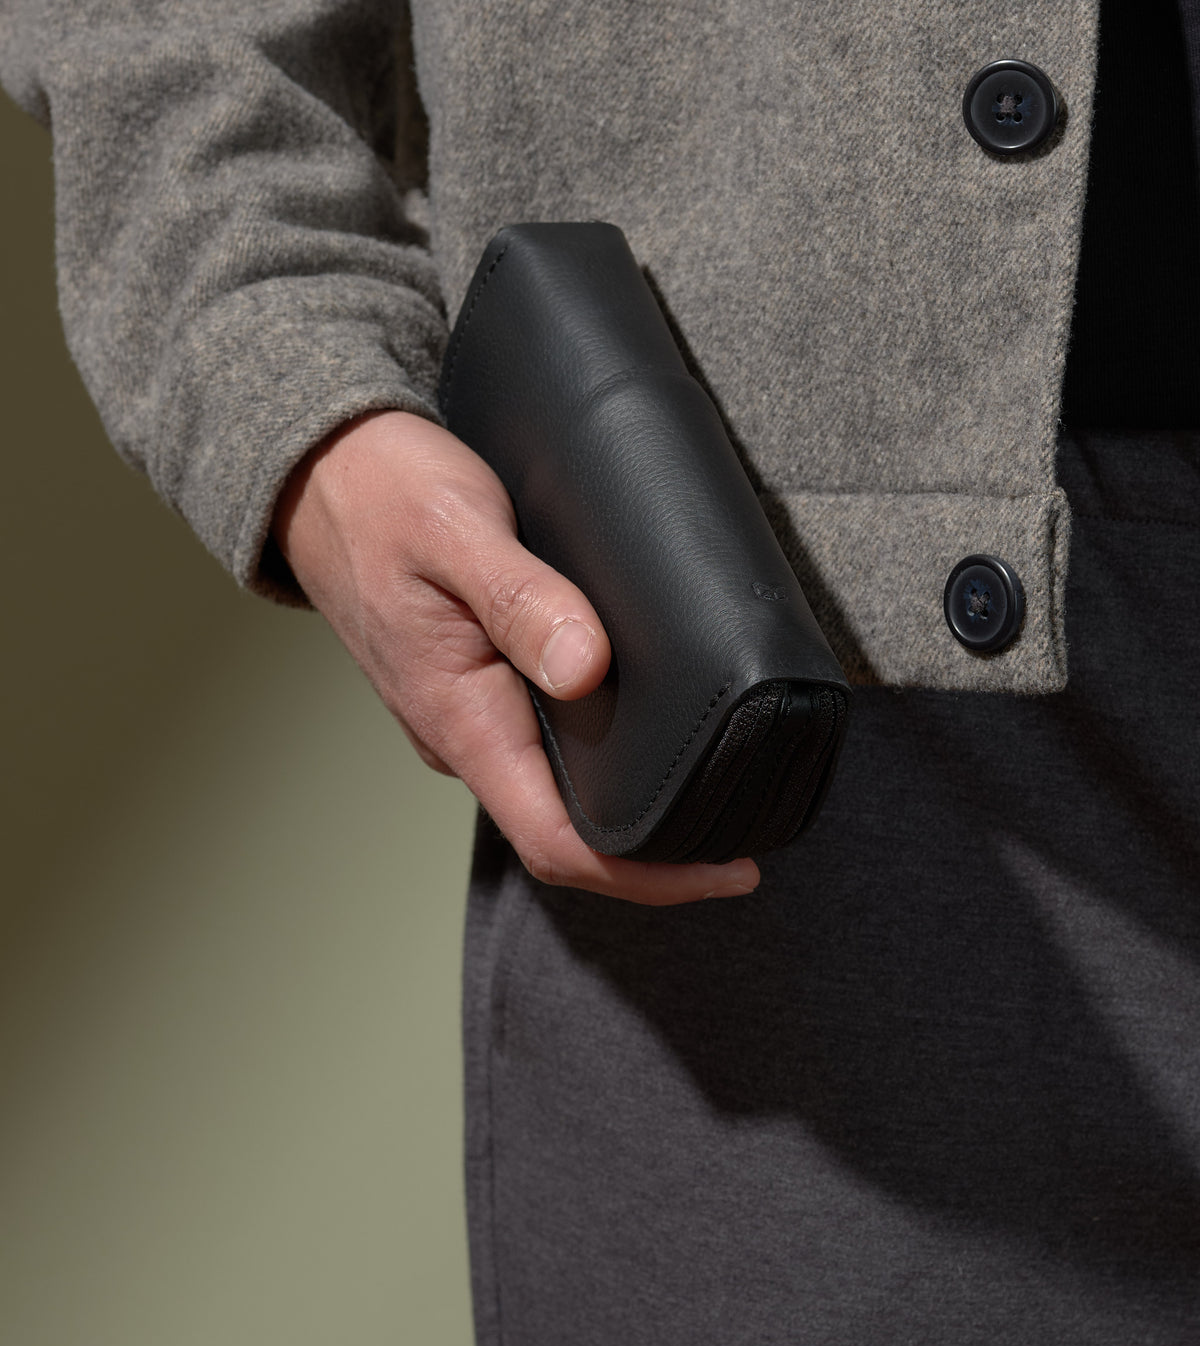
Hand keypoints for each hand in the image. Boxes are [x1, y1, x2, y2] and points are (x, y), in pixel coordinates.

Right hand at [273, 410, 759, 904]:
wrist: (319, 471)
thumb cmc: (381, 493)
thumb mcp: (457, 529)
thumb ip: (520, 599)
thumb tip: (587, 668)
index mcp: (458, 715)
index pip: (556, 841)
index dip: (646, 874)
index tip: (730, 870)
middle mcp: (463, 732)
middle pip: (568, 831)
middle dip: (658, 849)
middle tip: (749, 825)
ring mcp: (468, 712)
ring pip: (558, 787)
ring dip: (634, 800)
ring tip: (718, 776)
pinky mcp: (477, 682)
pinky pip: (546, 741)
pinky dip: (607, 749)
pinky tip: (654, 719)